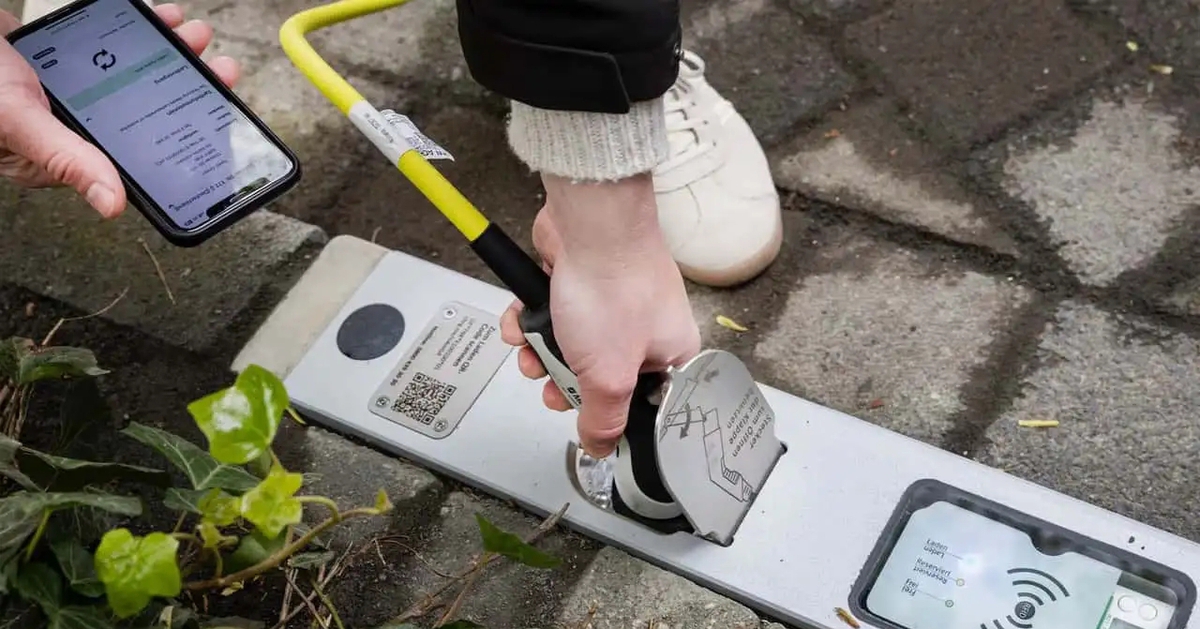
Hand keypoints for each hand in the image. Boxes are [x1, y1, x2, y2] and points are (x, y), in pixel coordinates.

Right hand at [0, 4, 239, 217]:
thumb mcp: (19, 120)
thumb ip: (67, 159)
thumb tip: (112, 207)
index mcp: (61, 155)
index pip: (135, 156)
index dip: (180, 138)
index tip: (217, 113)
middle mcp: (69, 126)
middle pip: (143, 112)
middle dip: (183, 85)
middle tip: (217, 64)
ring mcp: (65, 92)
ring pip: (131, 77)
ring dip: (167, 54)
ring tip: (191, 32)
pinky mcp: (58, 61)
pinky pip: (107, 50)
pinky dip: (134, 34)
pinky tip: (157, 18)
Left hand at [499, 173, 700, 457]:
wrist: (589, 224)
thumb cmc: (614, 287)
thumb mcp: (608, 376)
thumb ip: (603, 418)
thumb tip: (601, 447)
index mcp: (669, 351)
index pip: (640, 399)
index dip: (606, 409)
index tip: (584, 413)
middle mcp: (644, 324)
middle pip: (597, 373)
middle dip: (563, 378)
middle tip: (553, 380)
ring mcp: (610, 299)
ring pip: (569, 343)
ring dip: (540, 349)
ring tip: (532, 346)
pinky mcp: (578, 279)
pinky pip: (551, 312)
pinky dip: (531, 318)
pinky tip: (522, 319)